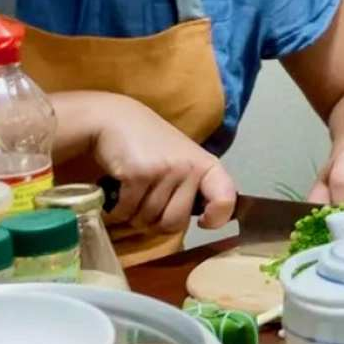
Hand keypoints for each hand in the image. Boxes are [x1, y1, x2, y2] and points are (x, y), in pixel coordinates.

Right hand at [89, 95, 235, 231]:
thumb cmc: (152, 146)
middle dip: (156, 223)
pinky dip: (118, 211)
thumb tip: (204, 222)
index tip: (202, 222)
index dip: (216, 219)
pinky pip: (127, 212)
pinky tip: (117, 195)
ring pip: (148, 219)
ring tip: (131, 197)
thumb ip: (195, 188)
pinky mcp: (139, 174)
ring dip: (133, 216)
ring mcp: (166, 170)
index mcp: (208, 166)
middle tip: (146, 208)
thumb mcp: (184, 162)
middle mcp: (191, 168)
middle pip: (175, 223)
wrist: (117, 120)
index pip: (226, 201)